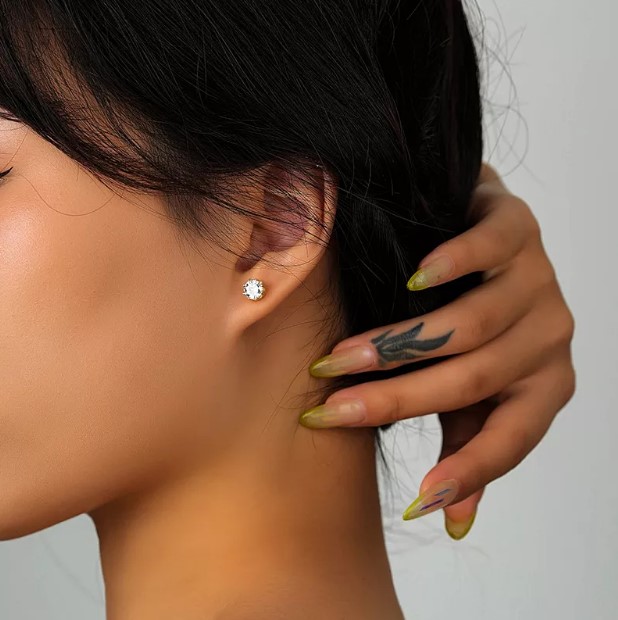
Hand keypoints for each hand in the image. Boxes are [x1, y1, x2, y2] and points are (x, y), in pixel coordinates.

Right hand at [299, 162, 575, 539]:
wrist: (488, 247)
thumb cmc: (479, 329)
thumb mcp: (473, 392)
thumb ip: (467, 445)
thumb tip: (453, 523)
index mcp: (544, 385)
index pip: (512, 438)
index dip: (468, 471)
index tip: (418, 499)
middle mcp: (548, 336)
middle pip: (472, 379)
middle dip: (394, 399)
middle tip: (330, 409)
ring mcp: (536, 279)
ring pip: (470, 324)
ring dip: (396, 345)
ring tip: (340, 357)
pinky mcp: (519, 227)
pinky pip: (492, 247)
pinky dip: (453, 265)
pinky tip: (414, 280)